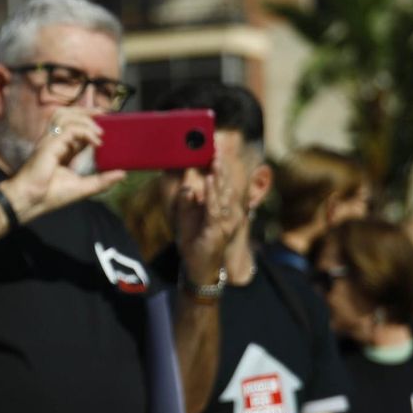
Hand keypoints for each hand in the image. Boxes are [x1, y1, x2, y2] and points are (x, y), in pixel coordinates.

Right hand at [0, 110, 124, 223]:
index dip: (89, 122)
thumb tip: (122, 174)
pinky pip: (70, 129)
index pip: (74, 127)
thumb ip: (102, 180)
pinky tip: (96, 142)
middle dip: (86, 111)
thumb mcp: (83, 187)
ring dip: (86, 119)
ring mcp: (50, 141)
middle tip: (104, 114)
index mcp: (61, 149)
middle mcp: (54, 141)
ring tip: (101, 130)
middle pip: (67, 114)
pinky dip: (85, 132)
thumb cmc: (51, 195)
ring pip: (66, 116)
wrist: (32, 201)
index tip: (106, 124)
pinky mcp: (50, 145)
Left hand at [174, 154, 244, 283]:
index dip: (220, 165)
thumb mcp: (186, 217)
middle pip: (224, 183)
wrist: (197, 266)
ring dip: (219, 175)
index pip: (221, 181)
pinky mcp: (216, 229)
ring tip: (216, 158)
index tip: (216, 147)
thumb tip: (187, 188)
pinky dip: (212, 193)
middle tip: (218, 146)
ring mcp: (223, 220)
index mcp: (221, 206)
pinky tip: (210, 180)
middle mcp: (226, 211)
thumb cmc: (194, 240)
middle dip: (221, 164)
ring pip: (222, 193)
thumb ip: (187, 201)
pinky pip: (214, 208)